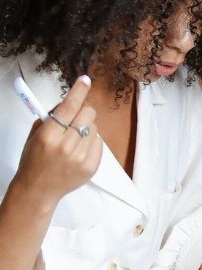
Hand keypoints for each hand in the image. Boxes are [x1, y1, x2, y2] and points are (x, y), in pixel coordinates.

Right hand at [15, 76, 102, 207]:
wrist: (38, 190)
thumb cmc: (34, 159)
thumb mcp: (35, 134)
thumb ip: (52, 116)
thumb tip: (71, 98)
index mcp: (48, 136)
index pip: (69, 107)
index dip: (78, 91)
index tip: (85, 80)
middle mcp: (66, 146)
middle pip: (88, 113)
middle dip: (82, 111)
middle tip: (74, 119)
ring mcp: (81, 157)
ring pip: (95, 127)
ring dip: (86, 128)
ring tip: (73, 140)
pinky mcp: (92, 166)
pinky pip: (99, 142)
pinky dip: (91, 142)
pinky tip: (78, 151)